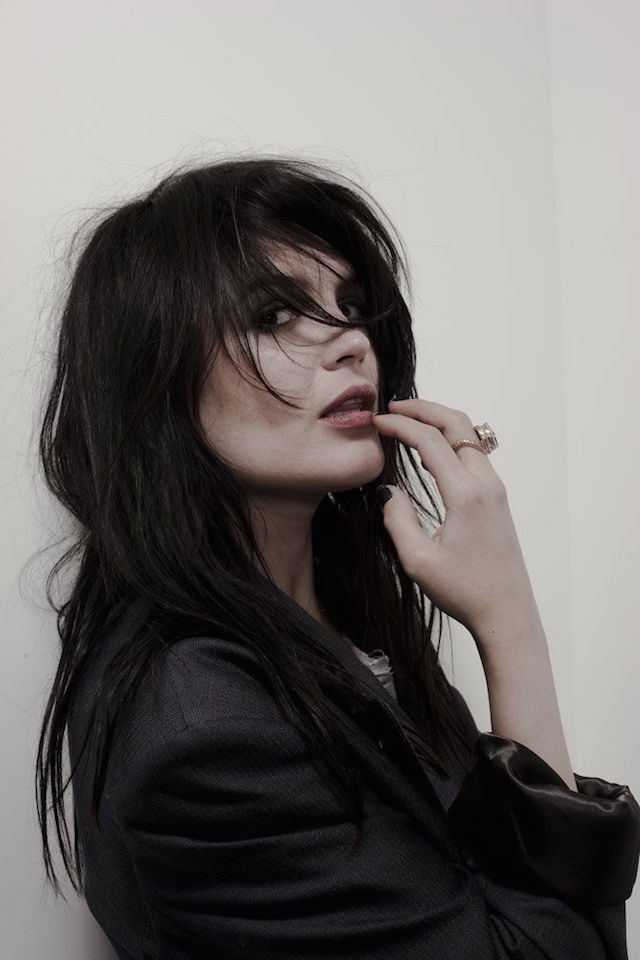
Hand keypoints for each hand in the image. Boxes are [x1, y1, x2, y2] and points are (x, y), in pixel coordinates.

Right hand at [372, 398, 541, 646]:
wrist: (506, 612)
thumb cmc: (464, 591)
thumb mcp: (417, 561)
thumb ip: (397, 519)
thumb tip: (387, 490)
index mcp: (465, 495)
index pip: (430, 441)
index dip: (400, 426)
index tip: (376, 422)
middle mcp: (485, 484)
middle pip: (456, 423)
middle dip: (423, 409)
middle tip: (393, 408)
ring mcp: (496, 489)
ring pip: (469, 435)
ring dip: (439, 421)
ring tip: (408, 422)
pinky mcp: (498, 498)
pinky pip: (475, 453)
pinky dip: (451, 439)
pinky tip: (431, 449)